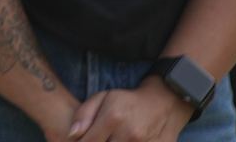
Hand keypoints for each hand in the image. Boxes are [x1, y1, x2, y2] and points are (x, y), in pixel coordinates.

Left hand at [64, 78, 189, 141]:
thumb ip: (84, 114)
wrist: (164, 104)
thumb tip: (71, 135)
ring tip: (111, 139)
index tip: (82, 140)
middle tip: (100, 138)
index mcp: (113, 118)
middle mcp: (128, 135)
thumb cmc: (128, 101)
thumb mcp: (103, 98)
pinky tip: (121, 141)